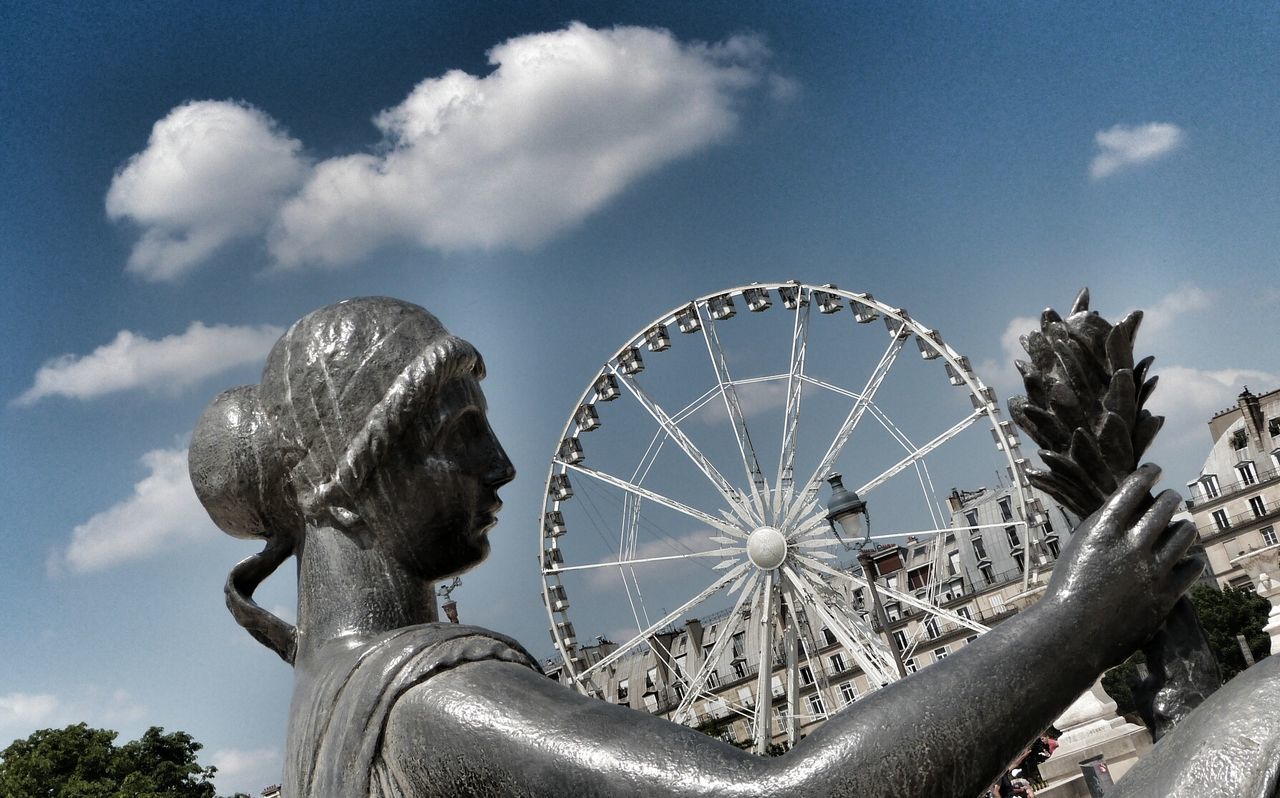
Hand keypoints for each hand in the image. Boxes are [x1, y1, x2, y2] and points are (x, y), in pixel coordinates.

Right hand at [1043, 463, 1200, 667]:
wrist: (1072, 634)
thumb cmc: (1067, 590)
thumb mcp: (1078, 547)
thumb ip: (1103, 527)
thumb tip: (1127, 509)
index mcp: (1104, 529)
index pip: (1134, 487)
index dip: (1147, 473)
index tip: (1153, 471)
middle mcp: (1131, 545)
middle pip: (1165, 506)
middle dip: (1169, 497)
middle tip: (1169, 497)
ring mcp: (1152, 571)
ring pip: (1185, 533)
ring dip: (1183, 525)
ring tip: (1180, 526)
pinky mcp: (1166, 595)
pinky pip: (1192, 567)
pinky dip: (1190, 559)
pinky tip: (1185, 558)